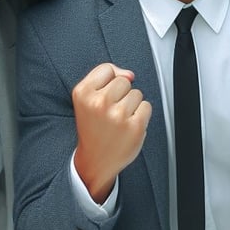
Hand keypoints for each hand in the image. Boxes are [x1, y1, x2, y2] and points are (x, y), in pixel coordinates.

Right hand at [72, 63, 151, 202]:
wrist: (95, 160)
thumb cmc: (93, 126)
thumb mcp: (86, 98)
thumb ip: (105, 78)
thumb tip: (130, 74)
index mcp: (83, 93)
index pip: (107, 69)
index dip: (108, 83)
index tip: (102, 98)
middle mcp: (99, 103)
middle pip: (124, 81)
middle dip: (120, 94)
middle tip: (110, 112)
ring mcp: (118, 115)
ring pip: (136, 93)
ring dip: (131, 105)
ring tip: (118, 120)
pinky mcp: (134, 127)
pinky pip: (146, 106)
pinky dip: (141, 116)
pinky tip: (128, 126)